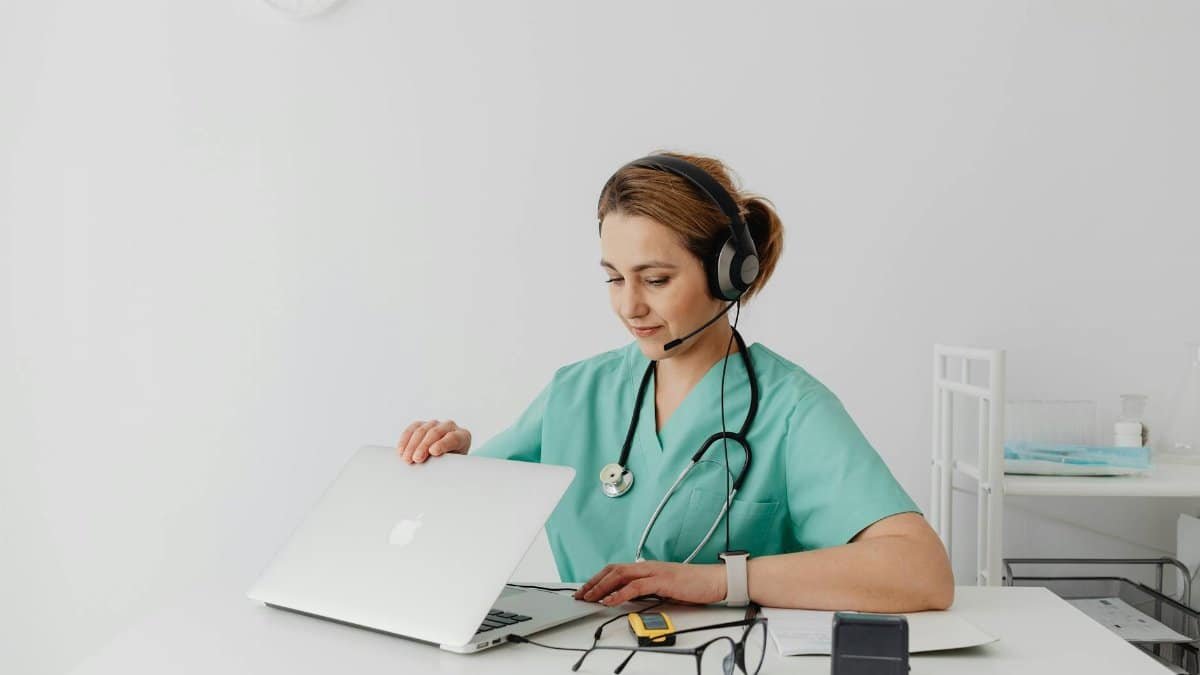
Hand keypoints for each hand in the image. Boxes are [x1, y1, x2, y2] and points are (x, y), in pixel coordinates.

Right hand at [396, 419, 471, 463]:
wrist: (447, 458)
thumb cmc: (453, 464)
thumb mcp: (455, 466)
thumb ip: (449, 467)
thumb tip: (437, 478)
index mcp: (463, 436)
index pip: (454, 438)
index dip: (443, 444)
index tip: (433, 452)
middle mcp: (450, 427)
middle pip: (435, 432)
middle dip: (424, 446)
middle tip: (416, 459)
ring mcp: (435, 424)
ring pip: (422, 430)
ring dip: (412, 445)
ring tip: (406, 458)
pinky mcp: (422, 424)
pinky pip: (412, 428)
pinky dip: (405, 439)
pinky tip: (400, 451)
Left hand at [573, 561, 725, 606]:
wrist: (714, 580)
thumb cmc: (693, 584)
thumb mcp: (665, 588)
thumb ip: (648, 590)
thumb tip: (630, 598)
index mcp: (648, 568)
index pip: (616, 569)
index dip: (598, 579)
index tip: (586, 590)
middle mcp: (648, 566)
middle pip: (613, 570)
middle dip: (594, 582)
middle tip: (580, 594)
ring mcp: (655, 572)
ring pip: (621, 575)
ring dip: (602, 587)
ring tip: (590, 598)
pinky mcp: (663, 581)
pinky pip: (636, 586)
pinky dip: (621, 593)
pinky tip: (611, 600)